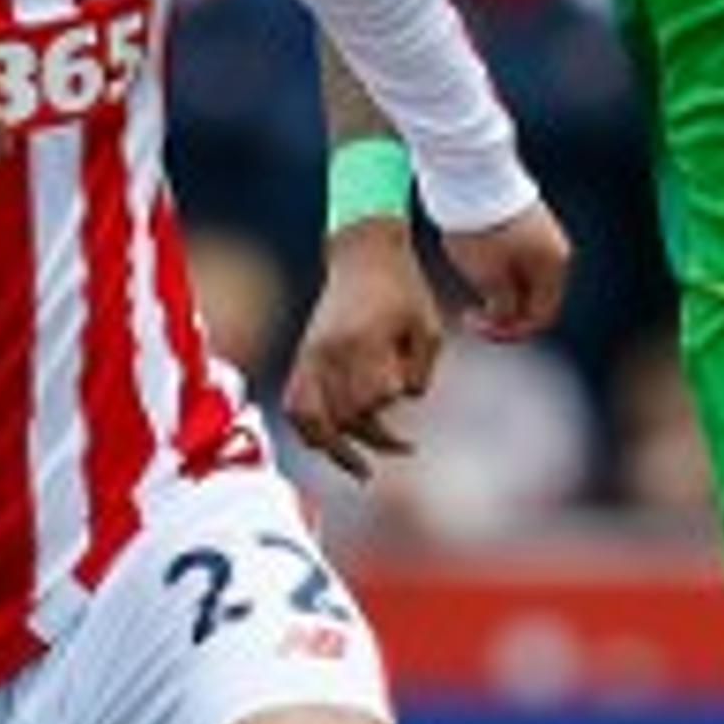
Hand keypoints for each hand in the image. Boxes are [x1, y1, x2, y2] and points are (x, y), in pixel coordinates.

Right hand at [283, 218, 443, 478]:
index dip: (393, 410)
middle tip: (404, 448)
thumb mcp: (427, 327)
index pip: (374, 398)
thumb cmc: (403, 290)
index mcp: (360, 342)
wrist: (364, 253)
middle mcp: (329, 353)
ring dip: (335, 448)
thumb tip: (400, 401)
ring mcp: (310, 356)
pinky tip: (327, 445)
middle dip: (375, 437)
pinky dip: (309, 428)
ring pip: (312, 418)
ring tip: (359, 470)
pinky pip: (295, 403)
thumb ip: (421, 371)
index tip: (411, 421)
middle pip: (345, 415)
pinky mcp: (303, 356)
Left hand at [441, 199, 569, 343]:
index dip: (508, 331)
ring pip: (523, 279)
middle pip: (533, 298)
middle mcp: (555, 251)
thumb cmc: (481, 228)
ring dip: (499, 293)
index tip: (477, 327)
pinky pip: (516, 260)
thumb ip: (503, 307)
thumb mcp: (489, 278)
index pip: (539, 316)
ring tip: (470, 288)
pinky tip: (474, 268)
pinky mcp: (523, 222)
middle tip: (471, 315)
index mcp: (553, 266)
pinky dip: (498, 273)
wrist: (469, 174)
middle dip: (503, 313)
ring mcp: (541, 235)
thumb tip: (506, 317)